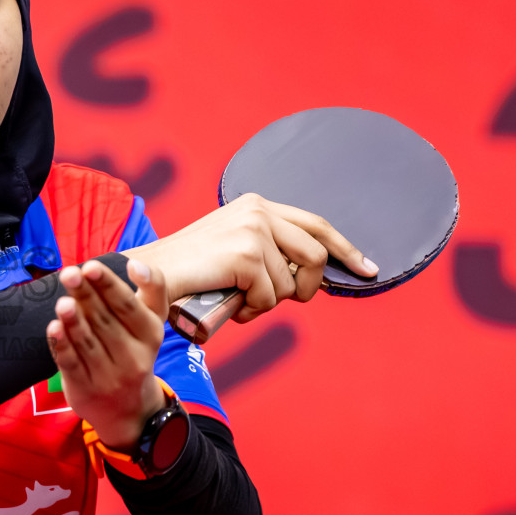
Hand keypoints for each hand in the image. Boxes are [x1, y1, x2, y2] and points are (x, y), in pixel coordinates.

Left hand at [46, 258, 168, 451]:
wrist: (129, 410)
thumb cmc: (135, 351)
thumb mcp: (151, 323)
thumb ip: (152, 289)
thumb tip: (136, 263)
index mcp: (150, 334)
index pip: (127, 306)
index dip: (109, 285)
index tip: (91, 266)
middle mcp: (133, 357)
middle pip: (105, 320)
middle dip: (85, 294)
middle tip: (69, 273)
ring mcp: (109, 375)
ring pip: (88, 342)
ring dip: (74, 321)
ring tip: (63, 302)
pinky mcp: (85, 389)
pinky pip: (71, 364)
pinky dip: (61, 345)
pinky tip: (53, 327)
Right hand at [124, 193, 377, 322]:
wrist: (149, 274)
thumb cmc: (188, 271)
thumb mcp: (232, 249)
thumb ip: (267, 251)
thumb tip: (306, 274)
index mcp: (257, 205)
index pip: (316, 224)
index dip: (345, 249)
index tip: (366, 268)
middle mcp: (258, 211)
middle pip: (315, 256)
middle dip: (305, 287)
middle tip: (280, 300)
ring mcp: (253, 231)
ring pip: (290, 283)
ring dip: (266, 303)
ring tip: (236, 298)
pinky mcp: (246, 255)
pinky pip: (270, 297)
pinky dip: (250, 310)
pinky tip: (228, 302)